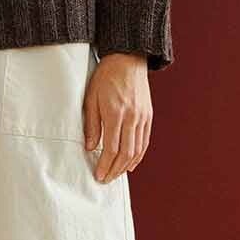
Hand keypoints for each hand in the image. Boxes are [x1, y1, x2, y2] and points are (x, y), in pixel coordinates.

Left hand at [83, 52, 150, 181]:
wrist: (127, 59)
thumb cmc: (105, 77)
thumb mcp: (91, 98)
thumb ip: (91, 124)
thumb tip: (90, 147)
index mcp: (115, 113)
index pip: (111, 148)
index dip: (105, 165)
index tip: (98, 175)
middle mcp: (132, 117)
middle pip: (125, 153)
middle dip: (115, 170)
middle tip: (106, 180)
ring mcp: (142, 117)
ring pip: (137, 149)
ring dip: (126, 166)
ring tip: (116, 174)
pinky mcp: (148, 116)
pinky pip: (145, 141)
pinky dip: (138, 155)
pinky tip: (131, 163)